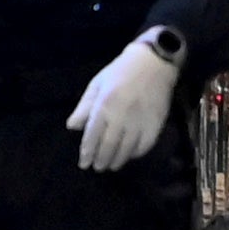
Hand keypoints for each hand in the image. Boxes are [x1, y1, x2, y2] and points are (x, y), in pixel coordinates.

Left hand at [71, 35, 182, 170]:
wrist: (154, 62)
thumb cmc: (121, 71)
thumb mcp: (97, 84)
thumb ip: (84, 107)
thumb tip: (72, 127)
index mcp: (104, 105)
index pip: (92, 136)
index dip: (87, 152)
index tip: (84, 163)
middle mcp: (121, 116)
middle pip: (109, 146)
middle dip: (101, 160)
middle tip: (98, 167)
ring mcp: (140, 121)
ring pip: (126, 149)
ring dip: (117, 160)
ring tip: (111, 165)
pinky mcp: (155, 123)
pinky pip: (144, 146)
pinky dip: (136, 154)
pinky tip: (130, 155)